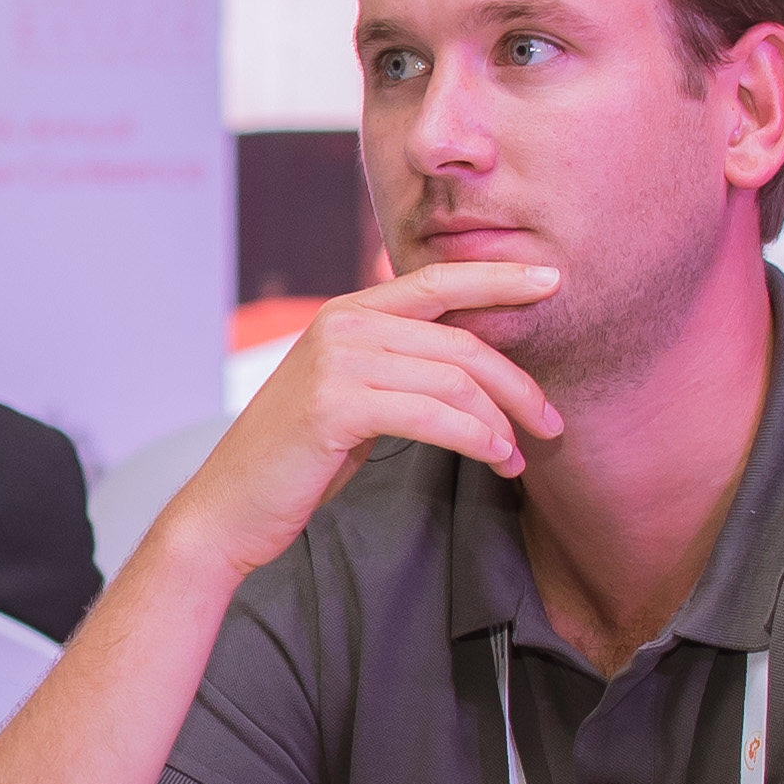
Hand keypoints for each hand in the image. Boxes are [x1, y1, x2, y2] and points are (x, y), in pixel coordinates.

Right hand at [150, 261, 564, 584]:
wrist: (231, 505)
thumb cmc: (300, 458)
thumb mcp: (354, 395)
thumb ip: (399, 366)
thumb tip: (474, 363)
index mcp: (347, 313)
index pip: (437, 281)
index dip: (498, 278)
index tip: (553, 281)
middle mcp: (341, 324)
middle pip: (460, 342)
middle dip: (518, 385)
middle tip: (551, 424)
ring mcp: (336, 361)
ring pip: (453, 380)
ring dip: (500, 423)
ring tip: (519, 457)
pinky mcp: (336, 404)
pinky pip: (432, 414)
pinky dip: (475, 437)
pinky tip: (495, 457)